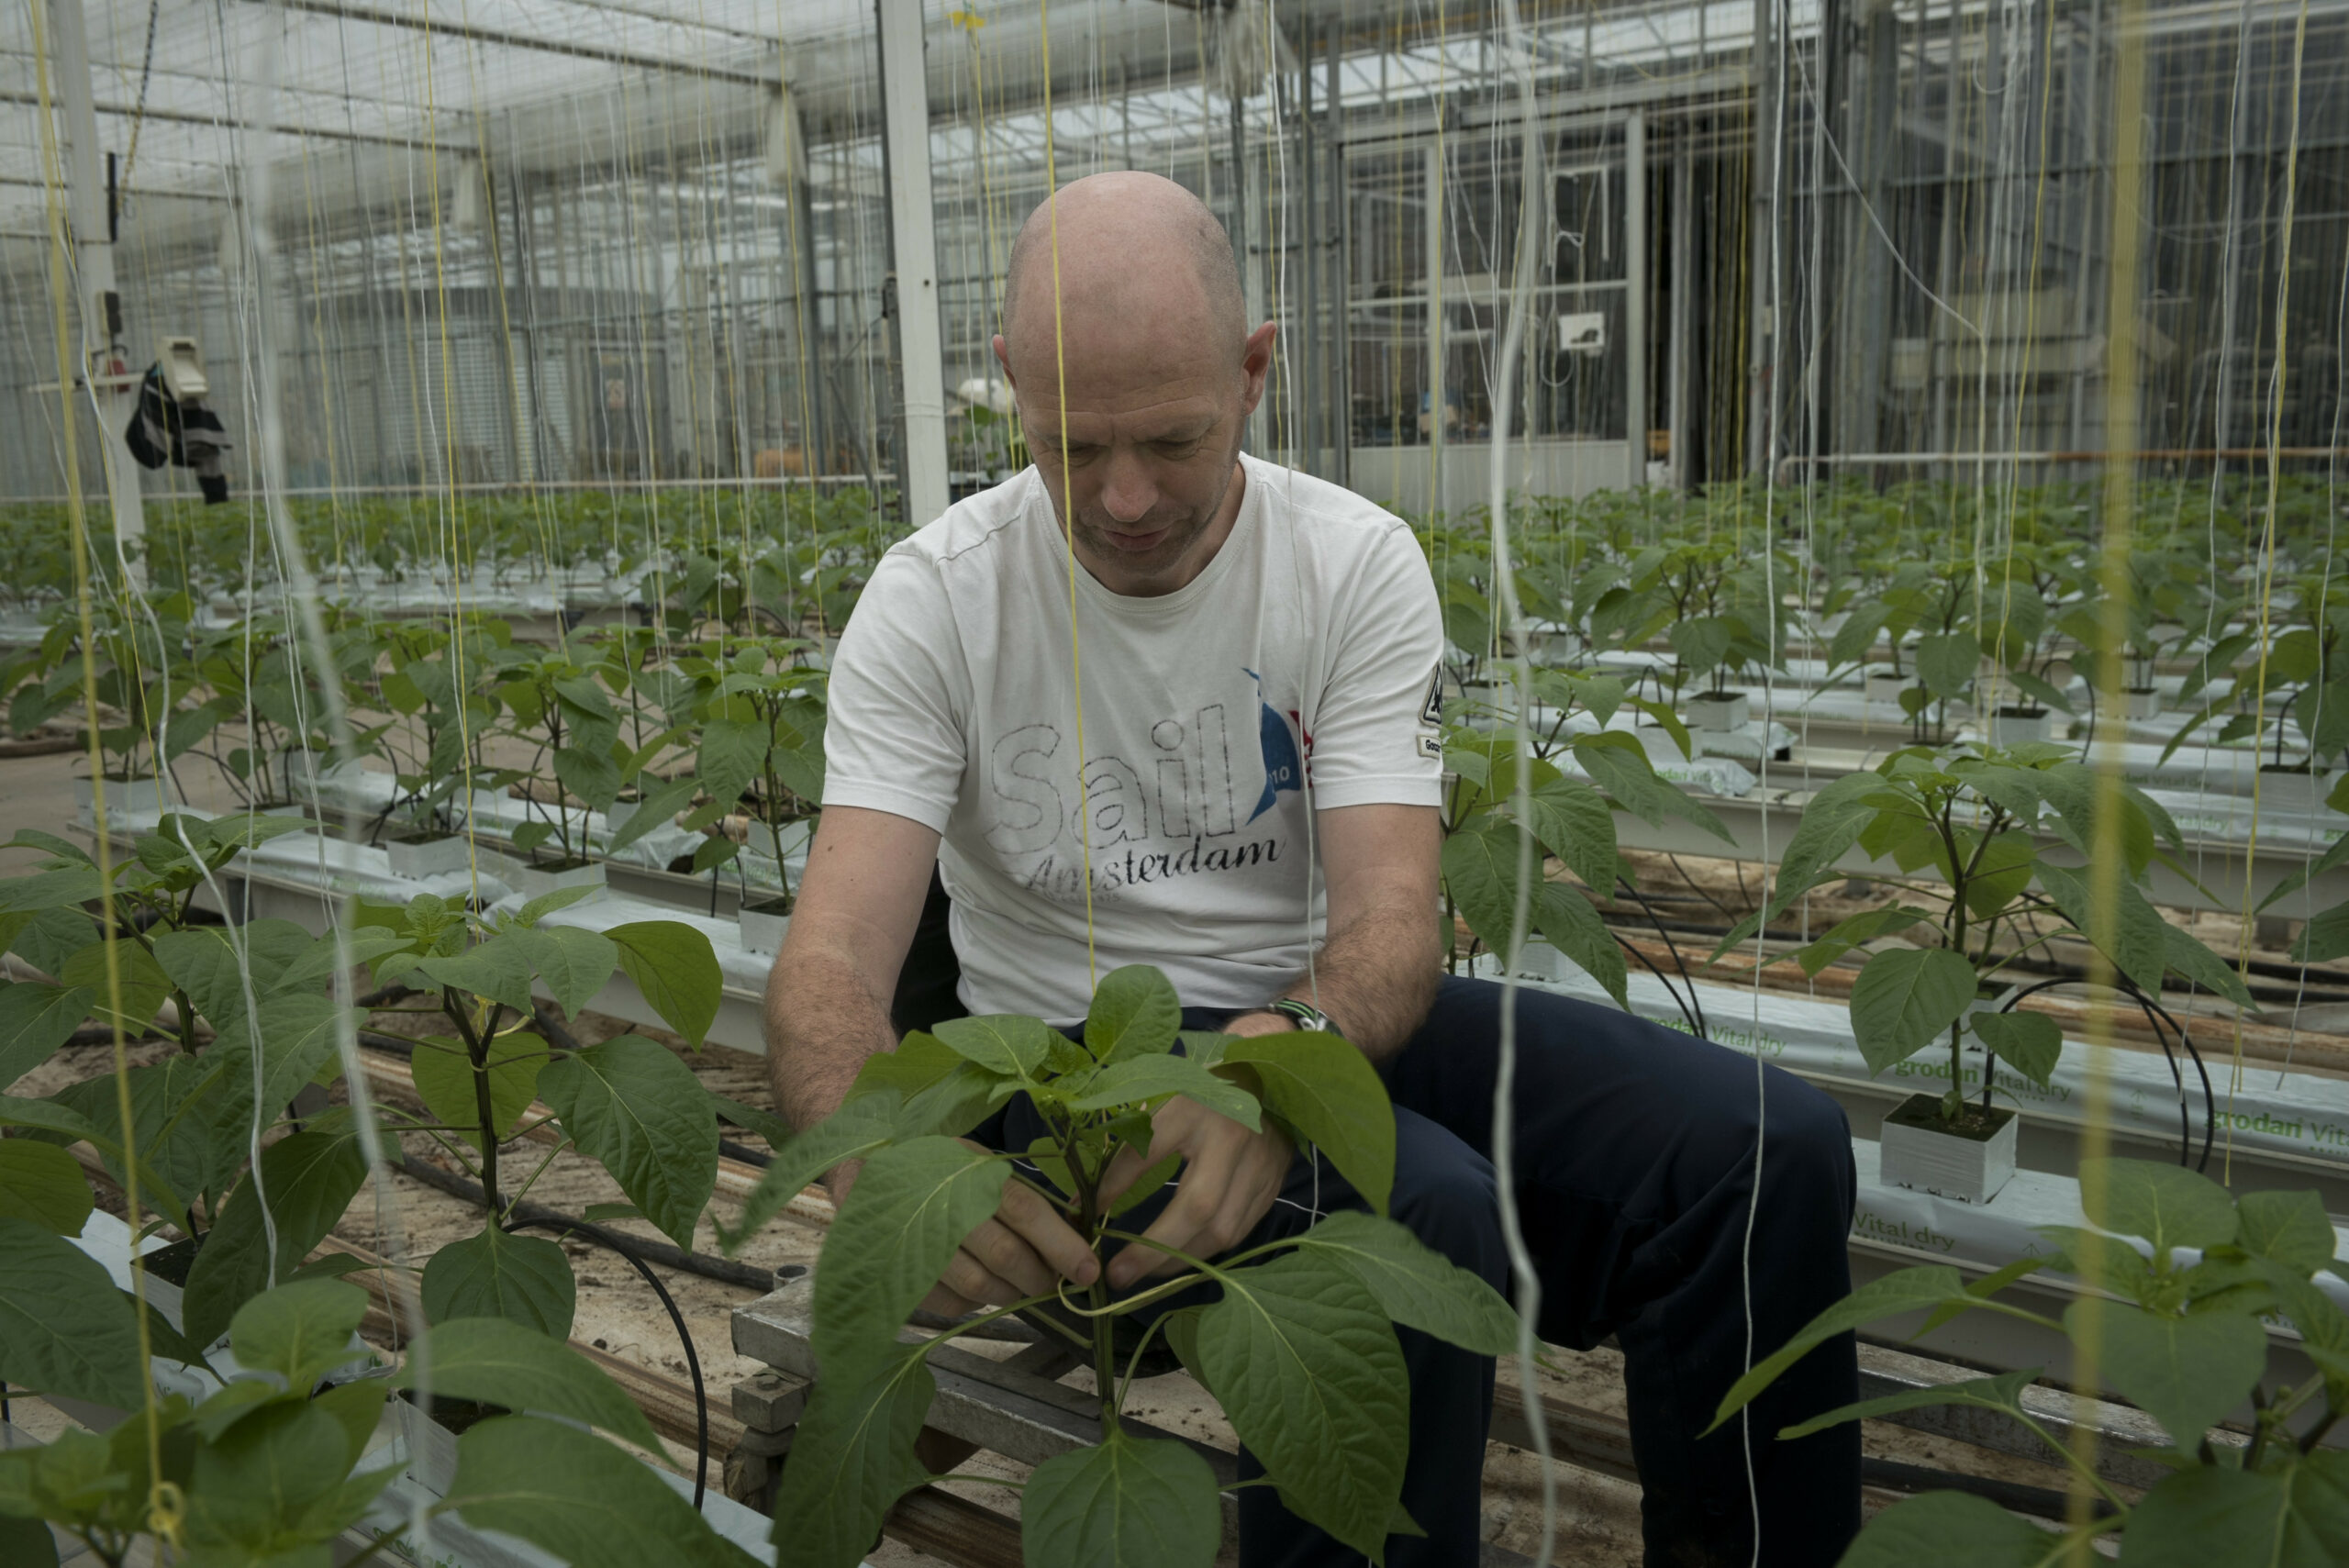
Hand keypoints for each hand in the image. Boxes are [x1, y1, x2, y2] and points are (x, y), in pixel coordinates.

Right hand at [888, 1140, 1099, 1317]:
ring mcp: (914, 1241)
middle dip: (1039, 1277)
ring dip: (1009, 1293)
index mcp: (968, 1167)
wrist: (861, 1177)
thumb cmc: (938, 1172)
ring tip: (1020, 1286)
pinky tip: (979, 1287)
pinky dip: (973, 1303)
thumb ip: (1022, 1195)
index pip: (1024, 1209)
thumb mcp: (978, 1165)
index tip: (1089, 1270)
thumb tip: (1076, 1230)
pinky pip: (950, 1303)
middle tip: (1053, 1284)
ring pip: (978, 1285)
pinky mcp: (897, 1275)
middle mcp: (940, 1202)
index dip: (1061, 1244)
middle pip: (1005, 1254)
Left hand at [1096, 1092, 1294, 1290]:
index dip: (1114, 1187)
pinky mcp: (1272, 1187)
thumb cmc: (1202, 1092)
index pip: (1146, 1153)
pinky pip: (1238, 1233)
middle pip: (1196, 1208)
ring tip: (1145, 1273)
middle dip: (1153, 1249)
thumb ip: (1132, 1136)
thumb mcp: (1164, 1097)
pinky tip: (1180, 1258)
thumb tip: (1088, 1191)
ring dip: (1180, 1260)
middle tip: (1117, 1275)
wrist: (1268, 1081)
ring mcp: (1257, 1167)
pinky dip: (1205, 1251)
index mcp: (1194, 1108)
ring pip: (1222, 1230)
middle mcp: (1230, 1140)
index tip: (1084, 1213)